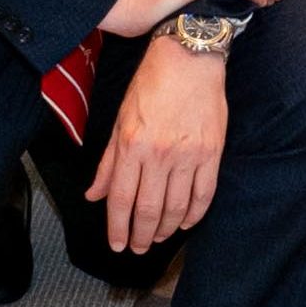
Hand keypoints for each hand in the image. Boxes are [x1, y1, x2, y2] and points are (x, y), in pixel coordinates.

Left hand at [92, 40, 231, 252]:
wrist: (188, 57)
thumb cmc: (151, 83)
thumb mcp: (120, 120)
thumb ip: (108, 162)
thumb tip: (94, 194)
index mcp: (131, 145)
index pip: (121, 199)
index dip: (117, 228)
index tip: (117, 245)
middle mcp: (159, 154)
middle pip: (148, 209)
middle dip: (140, 236)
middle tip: (137, 248)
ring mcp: (188, 155)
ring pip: (176, 207)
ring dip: (165, 229)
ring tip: (157, 238)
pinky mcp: (211, 152)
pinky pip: (204, 194)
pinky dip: (194, 214)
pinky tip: (185, 223)